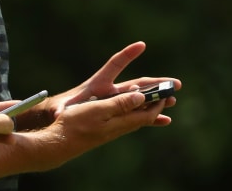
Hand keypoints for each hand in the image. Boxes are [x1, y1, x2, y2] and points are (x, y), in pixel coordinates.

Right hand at [43, 90, 171, 160]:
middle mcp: (119, 128)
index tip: (166, 89)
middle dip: (157, 105)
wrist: (60, 142)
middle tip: (170, 96)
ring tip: (158, 104)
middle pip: (144, 117)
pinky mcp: (104, 130)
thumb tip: (141, 97)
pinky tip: (132, 115)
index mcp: (121, 121)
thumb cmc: (76, 124)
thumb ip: (120, 103)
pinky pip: (126, 121)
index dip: (158, 101)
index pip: (147, 113)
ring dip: (148, 110)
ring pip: (136, 119)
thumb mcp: (98, 109)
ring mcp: (112, 130)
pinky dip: (135, 114)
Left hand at [48, 41, 180, 115]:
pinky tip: (165, 119)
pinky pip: (139, 113)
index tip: (142, 44)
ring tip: (174, 99)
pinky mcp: (119, 110)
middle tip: (175, 83)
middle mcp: (112, 90)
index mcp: (98, 84)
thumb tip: (58, 112)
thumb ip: (61, 109)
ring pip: (142, 97)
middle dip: (156, 82)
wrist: (66, 115)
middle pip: (137, 83)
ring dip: (158, 98)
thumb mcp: (62, 108)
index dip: (127, 55)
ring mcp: (117, 100)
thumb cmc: (63, 108)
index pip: (115, 65)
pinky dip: (151, 116)